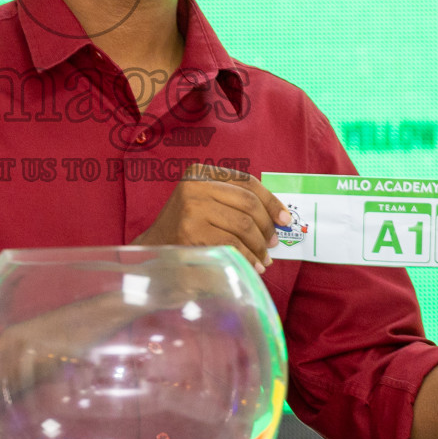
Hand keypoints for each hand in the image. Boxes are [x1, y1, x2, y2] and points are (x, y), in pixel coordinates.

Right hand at [133, 164, 292, 272]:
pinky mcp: (191, 233)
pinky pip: (232, 244)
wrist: (153, 249)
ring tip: (263, 259)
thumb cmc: (186, 227)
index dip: (271, 202)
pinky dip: (248, 257)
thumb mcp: (207, 203)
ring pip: (243, 225)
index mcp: (200, 173)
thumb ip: (236, 203)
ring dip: (259, 246)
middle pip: (248, 204)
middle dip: (267, 227)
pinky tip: (252, 265)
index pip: (247, 183)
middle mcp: (194, 186)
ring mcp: (192, 209)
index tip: (285, 220)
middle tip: (272, 244)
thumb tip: (280, 218)